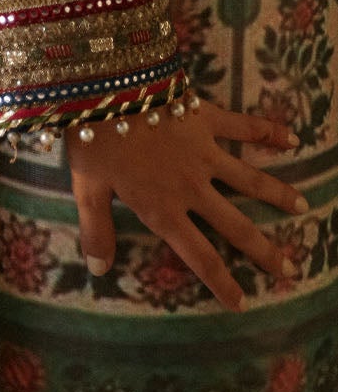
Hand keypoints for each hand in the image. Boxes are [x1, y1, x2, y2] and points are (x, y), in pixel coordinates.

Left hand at [69, 98, 305, 309]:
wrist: (107, 88)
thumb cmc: (94, 139)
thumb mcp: (87, 188)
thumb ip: (97, 229)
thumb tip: (100, 270)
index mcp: (163, 209)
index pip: (198, 256)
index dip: (221, 282)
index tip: (243, 303)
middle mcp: (192, 188)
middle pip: (235, 226)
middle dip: (263, 250)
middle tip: (288, 268)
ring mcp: (205, 153)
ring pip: (250, 180)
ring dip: (278, 194)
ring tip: (303, 206)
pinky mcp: (207, 118)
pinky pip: (244, 127)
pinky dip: (269, 131)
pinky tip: (292, 137)